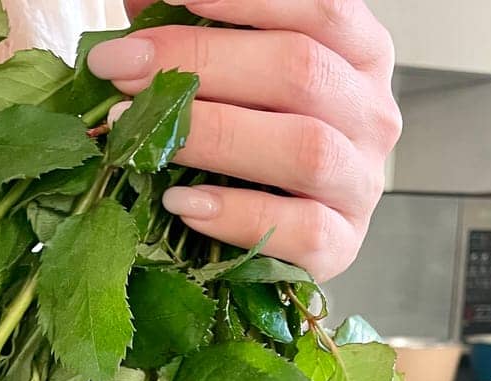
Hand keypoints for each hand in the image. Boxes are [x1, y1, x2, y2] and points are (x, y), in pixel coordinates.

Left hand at [93, 0, 400, 281]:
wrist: (277, 232)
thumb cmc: (248, 135)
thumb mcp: (226, 71)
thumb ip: (194, 29)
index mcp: (357, 53)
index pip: (321, 8)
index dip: (248, 1)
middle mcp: (370, 113)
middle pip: (299, 70)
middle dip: (199, 63)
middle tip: (119, 69)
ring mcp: (360, 182)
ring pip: (304, 148)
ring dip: (212, 135)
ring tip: (142, 135)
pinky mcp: (342, 246)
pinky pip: (301, 230)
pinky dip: (236, 214)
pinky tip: (182, 203)